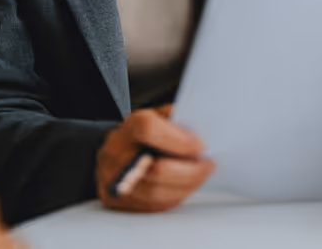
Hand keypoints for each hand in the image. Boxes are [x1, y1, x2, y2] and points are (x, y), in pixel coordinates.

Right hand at [97, 105, 213, 212]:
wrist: (114, 154)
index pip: (149, 130)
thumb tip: (200, 136)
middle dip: (190, 170)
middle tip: (207, 164)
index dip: (179, 140)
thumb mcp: (159, 116)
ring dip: (186, 186)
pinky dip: (175, 196)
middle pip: (157, 170)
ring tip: (199, 175)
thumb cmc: (142, 134)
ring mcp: (115, 182)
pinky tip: (185, 185)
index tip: (199, 146)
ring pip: (157, 193)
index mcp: (128, 128)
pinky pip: (153, 206)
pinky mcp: (119, 202)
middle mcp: (116, 155)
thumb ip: (177, 121)